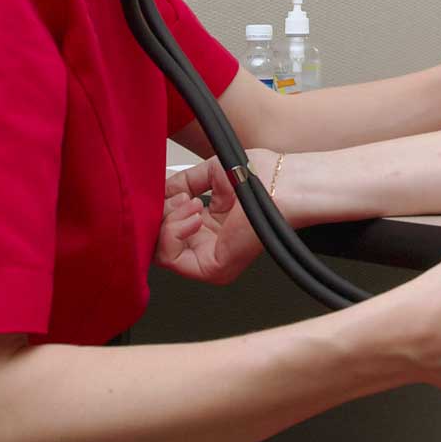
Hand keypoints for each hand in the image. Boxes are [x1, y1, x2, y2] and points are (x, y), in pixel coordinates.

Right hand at [154, 152, 278, 284]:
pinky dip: (173, 232)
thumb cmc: (262, 177)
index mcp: (209, 225)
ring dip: (168, 221)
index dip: (161, 207)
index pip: (167, 226)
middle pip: (159, 239)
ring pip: (160, 249)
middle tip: (182, 197)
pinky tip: (194, 216)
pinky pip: (171, 258)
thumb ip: (180, 184)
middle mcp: (208, 244)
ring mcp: (210, 258)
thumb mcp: (210, 174)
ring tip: (192, 204)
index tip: (169, 191)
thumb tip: (159, 191)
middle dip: (163, 213)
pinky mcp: (212, 267)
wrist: (282, 184)